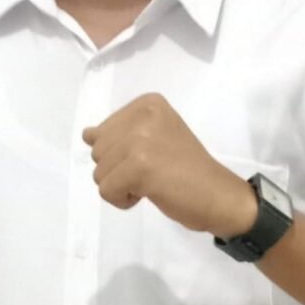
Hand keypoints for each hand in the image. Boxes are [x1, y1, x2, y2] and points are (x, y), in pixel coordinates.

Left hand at [82, 92, 257, 237]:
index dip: (120, 154)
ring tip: (154, 181)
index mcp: (148, 103)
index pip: (101, 132)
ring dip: (122, 186)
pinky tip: (150, 193)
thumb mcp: (153, 138)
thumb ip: (120, 133)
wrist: (218, 195)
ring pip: (99, 173)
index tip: (152, 156)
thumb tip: (86, 134)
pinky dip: (123, 200)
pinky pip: (106, 191)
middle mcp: (143, 114)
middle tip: (154, 171)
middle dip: (119, 170)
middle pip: (97, 151)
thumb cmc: (187, 170)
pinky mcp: (139, 166)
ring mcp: (140, 139)